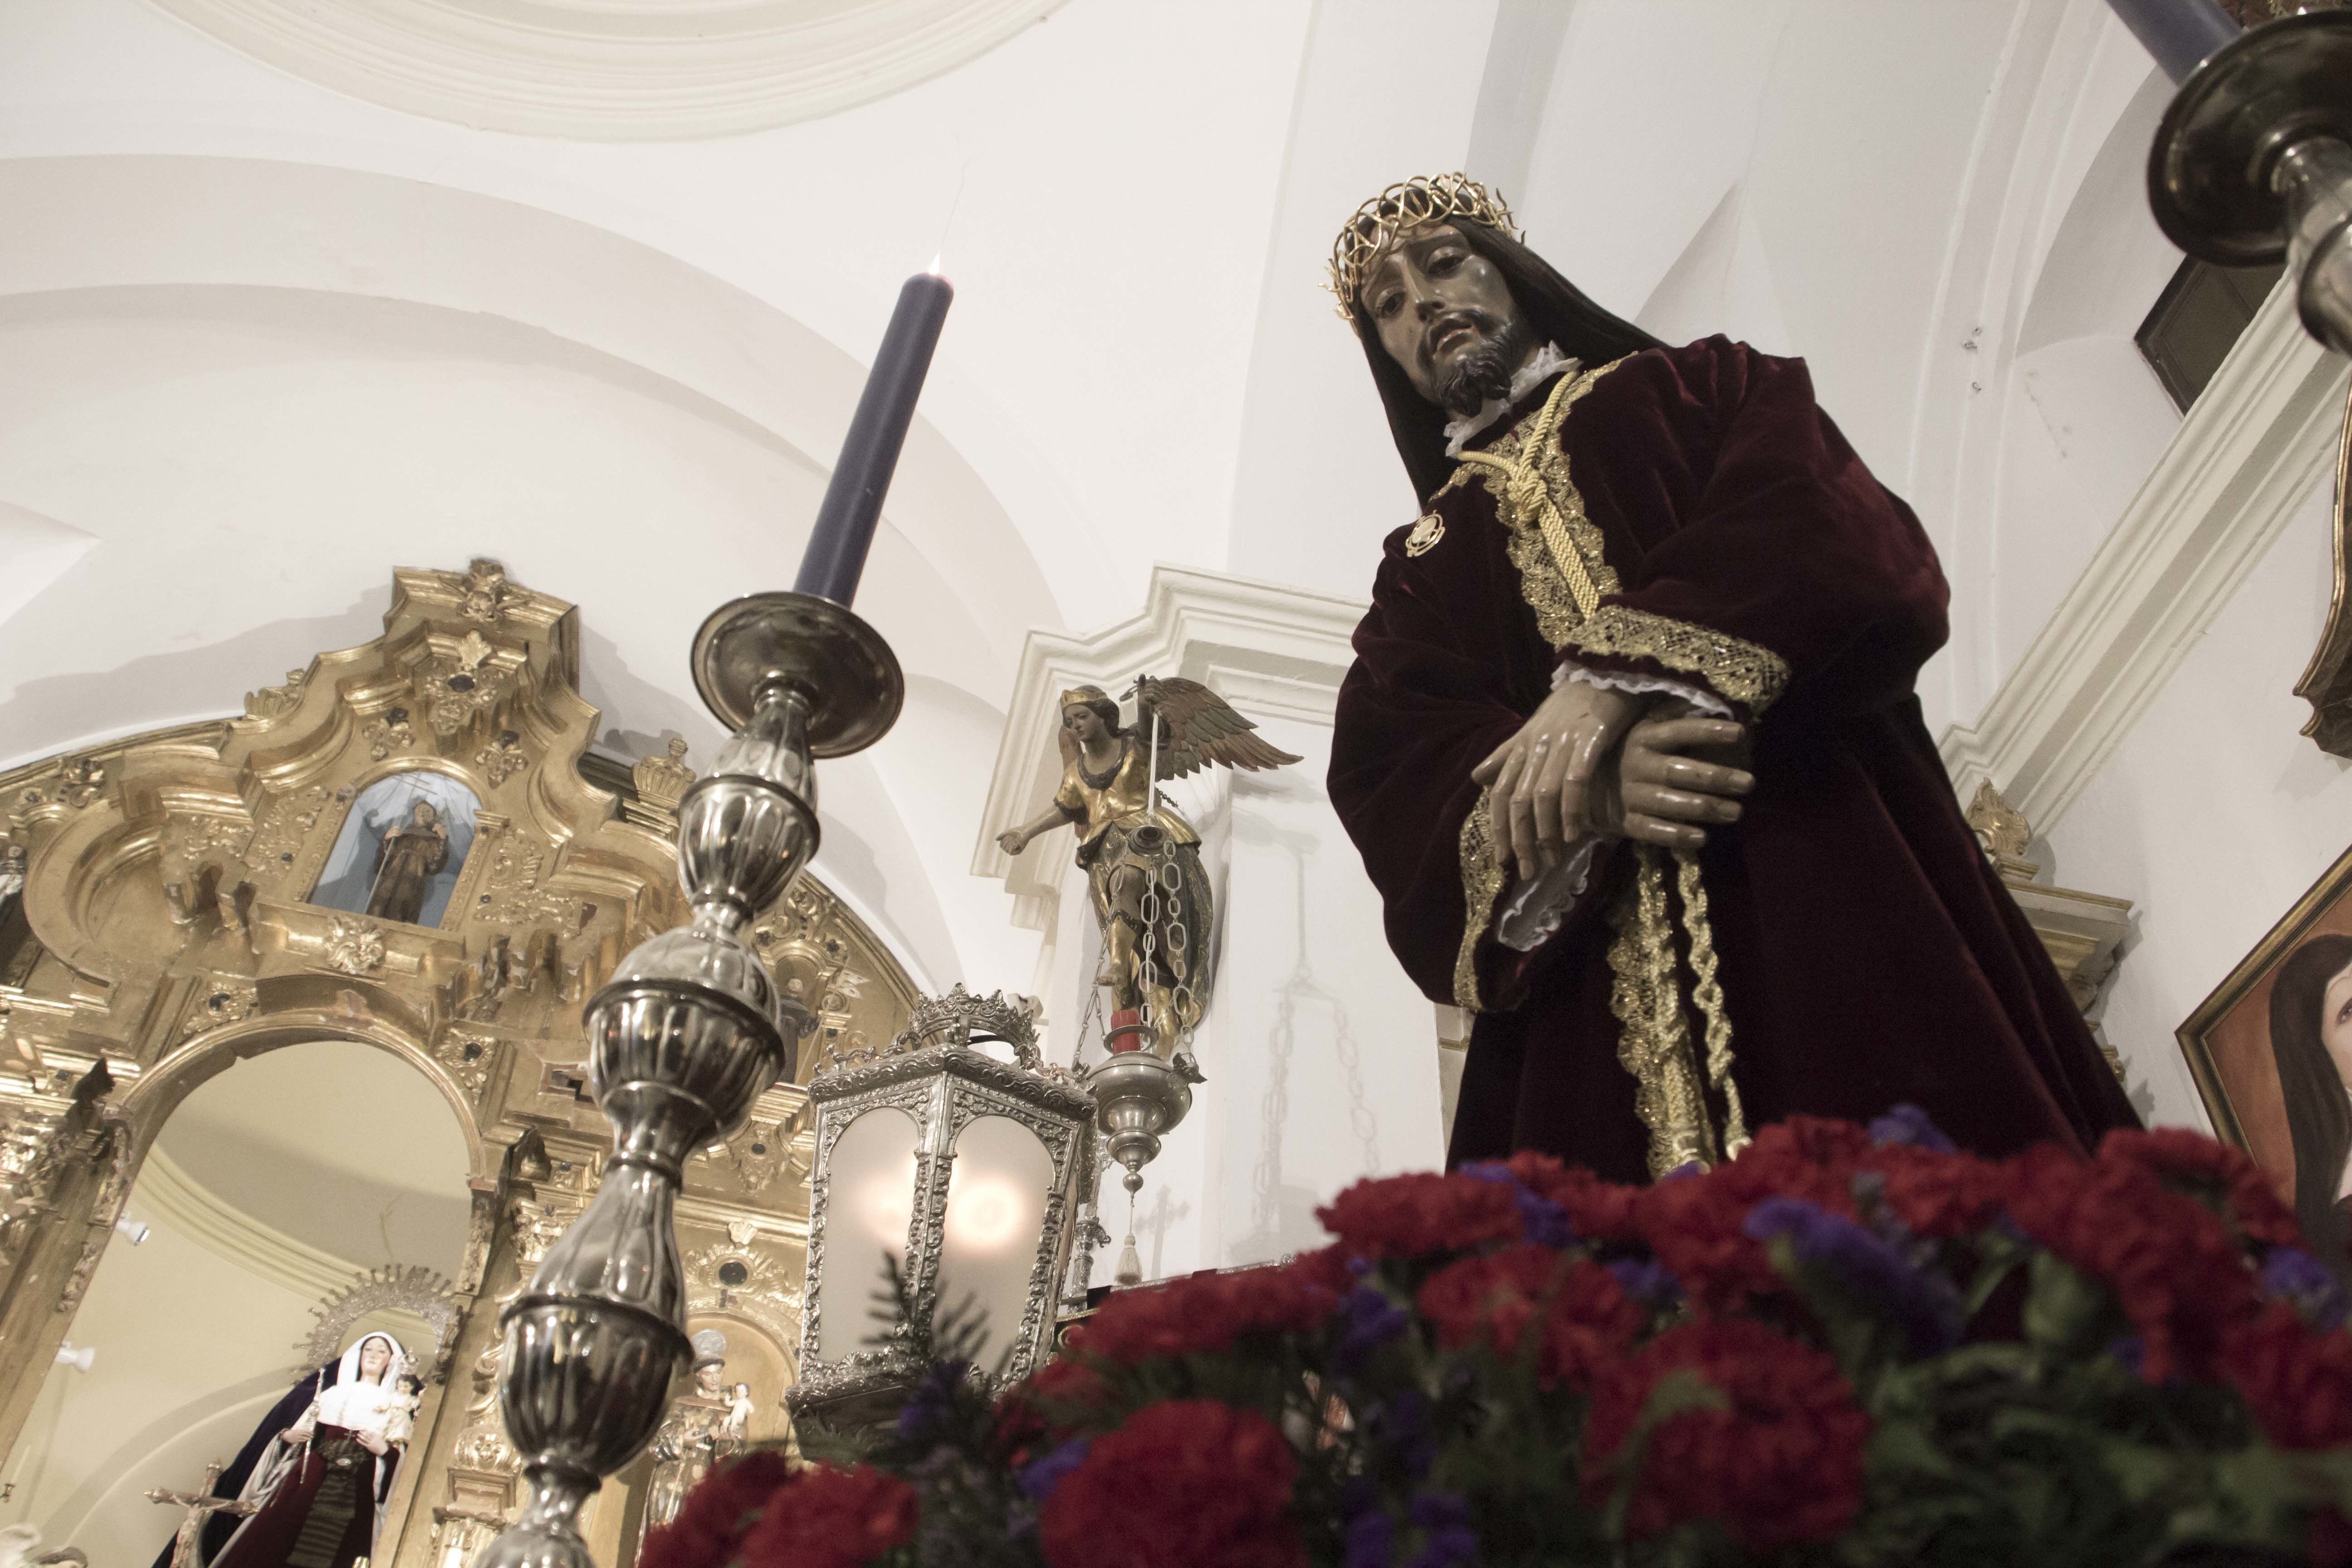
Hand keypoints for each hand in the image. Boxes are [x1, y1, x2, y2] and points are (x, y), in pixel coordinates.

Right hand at [288, 1419, 315, 1443]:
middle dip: (309, 1435)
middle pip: (305, 1434)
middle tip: (312, 1436)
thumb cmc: (293, 1433)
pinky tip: (305, 1440)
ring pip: (302, 1437)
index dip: (309, 1431)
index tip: (313, 1432)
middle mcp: (298, 1433)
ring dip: (307, 1438)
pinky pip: (299, 1440)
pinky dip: (302, 1440)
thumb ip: (302, 1432)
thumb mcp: (298, 1431)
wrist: (287, 1435)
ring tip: (310, 1439)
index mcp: (299, 1431)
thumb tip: (307, 1432)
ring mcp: (297, 1436)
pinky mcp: (295, 1440)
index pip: (305, 1431)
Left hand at [355, 1430, 386, 1455]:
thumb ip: (376, 1436)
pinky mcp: (368, 1446)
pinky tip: (357, 1439)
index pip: (371, 1432)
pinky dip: (360, 1441)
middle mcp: (373, 1439)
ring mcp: (371, 1443)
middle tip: (360, 1431)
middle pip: (367, 1435)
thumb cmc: (381, 1444)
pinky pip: (363, 1443)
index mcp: (376, 1437)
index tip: (364, 1429)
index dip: (367, 1430)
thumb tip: (372, 1432)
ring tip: (358, 1434)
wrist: (383, 1450)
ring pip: (364, 1439)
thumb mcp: (379, 1439)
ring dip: (361, 1436)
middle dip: (363, 1433)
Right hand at [995, 828, 1029, 855]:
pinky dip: (1012, 848)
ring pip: (1007, 851)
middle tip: (1012, 838)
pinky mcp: (1019, 851)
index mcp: (1008, 843)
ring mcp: (1015, 849)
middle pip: (1004, 849)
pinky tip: (1016, 844)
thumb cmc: (1017, 831)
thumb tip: (996, 839)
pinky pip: (1011, 853)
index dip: (1003, 841)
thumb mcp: (1007, 832)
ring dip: (1009, 845)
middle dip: (1006, 842)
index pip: (1001, 846)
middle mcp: (1011, 847)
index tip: (1007, 837)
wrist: (1025, 831)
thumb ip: (1001, 836)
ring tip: (1014, 841)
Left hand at [1470, 682, 1645, 879]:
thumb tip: (1476, 778)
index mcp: (1521, 746)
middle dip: (1521, 840)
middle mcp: (1537, 746)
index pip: (1499, 793)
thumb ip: (1506, 755)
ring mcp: (1563, 743)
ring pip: (1544, 796)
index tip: (1502, 861)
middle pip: (1519, 801)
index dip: (1498, 829)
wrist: (1605, 673)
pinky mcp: (1591, 739)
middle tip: (1528, 871)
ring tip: (1552, 859)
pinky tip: (1577, 834)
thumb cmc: (1569, 706)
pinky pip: (1576, 781)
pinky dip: (1573, 810)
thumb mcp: (1532, 729)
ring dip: (1547, 832)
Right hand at [1591, 710, 1753, 850]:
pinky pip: (1652, 831)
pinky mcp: (1624, 822)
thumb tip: (1708, 700)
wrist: (1578, 784)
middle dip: (1716, 777)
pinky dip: (1676, 836)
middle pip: (1680, 771)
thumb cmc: (1624, 751)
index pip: (1679, 732)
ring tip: (1736, 812)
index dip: (1708, 731)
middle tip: (1749, 783)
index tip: (1740, 732)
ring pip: (1670, 803)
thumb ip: (1672, 715)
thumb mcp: (1643, 727)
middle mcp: (1636, 765)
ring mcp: (1629, 795)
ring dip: (1705, 808)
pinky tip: (1702, 838)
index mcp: (1643, 737)